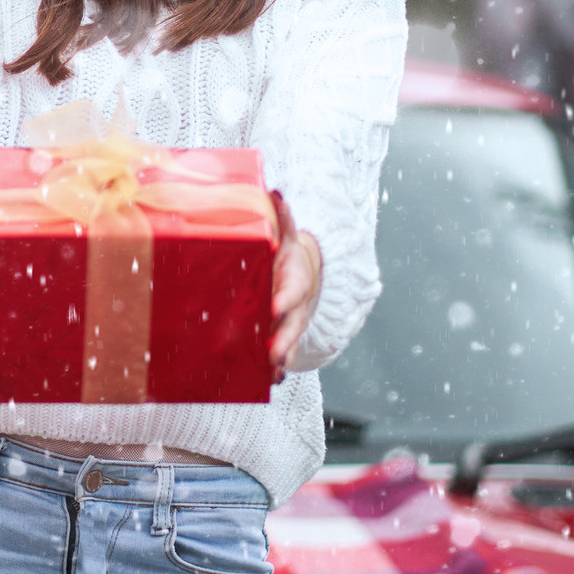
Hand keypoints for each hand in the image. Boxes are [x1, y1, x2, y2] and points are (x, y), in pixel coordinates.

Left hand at [269, 196, 322, 379]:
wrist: (303, 268)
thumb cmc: (284, 250)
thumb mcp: (285, 231)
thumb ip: (281, 215)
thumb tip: (276, 192)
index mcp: (294, 274)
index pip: (292, 287)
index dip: (285, 298)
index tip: (274, 308)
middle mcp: (296, 301)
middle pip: (294, 321)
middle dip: (285, 338)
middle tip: (274, 354)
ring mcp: (292, 320)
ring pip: (290, 341)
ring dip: (283, 356)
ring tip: (273, 372)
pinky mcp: (283, 333)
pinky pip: (283, 351)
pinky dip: (278, 366)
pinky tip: (269, 380)